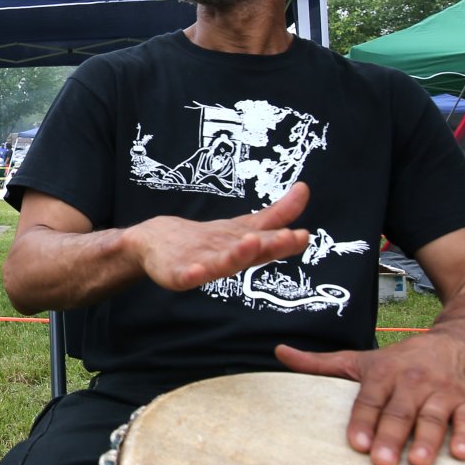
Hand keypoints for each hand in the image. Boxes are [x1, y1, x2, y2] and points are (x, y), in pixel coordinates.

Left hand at [121, 183, 310, 289]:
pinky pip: (186, 276)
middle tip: (289, 237)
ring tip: (250, 243)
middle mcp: (228, 260)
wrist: (160, 245)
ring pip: (221, 263)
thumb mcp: (244, 225)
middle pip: (250, 254)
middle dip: (268, 247)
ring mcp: (203, 267)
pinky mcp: (178, 274)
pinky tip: (197, 272)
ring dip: (236, 256)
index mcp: (245, 250)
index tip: (303, 235)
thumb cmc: (208, 241)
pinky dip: (192, 275)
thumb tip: (304, 188)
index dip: (286, 241)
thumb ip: (276, 214)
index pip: (269, 244)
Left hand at [276, 332, 464, 464]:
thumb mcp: (358, 360)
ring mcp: (441, 391)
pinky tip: (462, 455)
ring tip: (419, 463)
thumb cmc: (396, 362)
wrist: (451, 345)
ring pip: (433, 417)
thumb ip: (320, 364)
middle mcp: (411, 381)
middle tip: (382, 463)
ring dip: (427, 440)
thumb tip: (279, 351)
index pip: (369, 400)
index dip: (363, 421)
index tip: (357, 444)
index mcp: (381, 374)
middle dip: (390, 436)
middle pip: (399, 412)